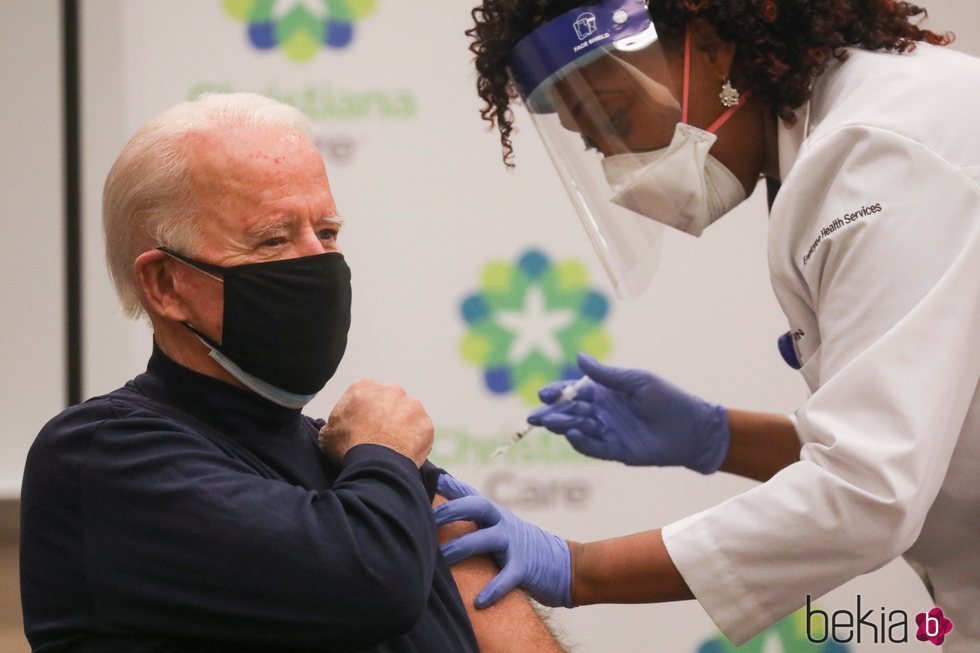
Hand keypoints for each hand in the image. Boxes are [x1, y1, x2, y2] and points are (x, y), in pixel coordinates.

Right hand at [318, 380, 432, 466]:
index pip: (364, 396)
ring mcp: (412, 406)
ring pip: (408, 414)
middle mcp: (391, 390)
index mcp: (365, 387)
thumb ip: (334, 424)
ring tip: (392, 446)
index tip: (361, 427)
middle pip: (389, 401)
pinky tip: (404, 452)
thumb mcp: (327, 433)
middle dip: (385, 415)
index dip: (362, 413)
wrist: (374, 465)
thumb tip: (335, 428)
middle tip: (379, 436)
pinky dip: (415, 440)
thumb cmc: (348, 448)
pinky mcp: (426, 423)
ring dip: (402, 426)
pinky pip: (420, 431)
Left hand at [434, 474, 571, 608]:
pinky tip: (479, 602)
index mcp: (496, 515)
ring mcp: (515, 544)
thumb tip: (444, 510)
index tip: (432, 478)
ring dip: (462, 547)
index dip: (452, 486)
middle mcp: (504, 524)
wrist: (567, 566)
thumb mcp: (502, 528)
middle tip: (428, 518)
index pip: (472, 494)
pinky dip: (493, 589)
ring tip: (441, 559)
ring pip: (486, 539)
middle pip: (478, 506)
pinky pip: (507, 577)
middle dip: (453, 510)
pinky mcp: (525, 568)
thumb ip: (478, 521)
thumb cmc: (524, 548)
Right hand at [528, 353, 728, 472]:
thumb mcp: (636, 381)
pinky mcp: (615, 451)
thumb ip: (606, 375)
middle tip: (534, 417)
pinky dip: (581, 441)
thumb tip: (579, 357)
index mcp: (604, 393)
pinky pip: (593, 447)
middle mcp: (602, 413)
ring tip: (549, 422)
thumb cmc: (666, 398)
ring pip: (577, 429)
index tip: (544, 393)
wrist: (691, 427)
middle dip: (550, 414)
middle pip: (569, 413)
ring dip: (562, 426)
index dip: (557, 393)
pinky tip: (572, 433)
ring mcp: (607, 432)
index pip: (573, 392)